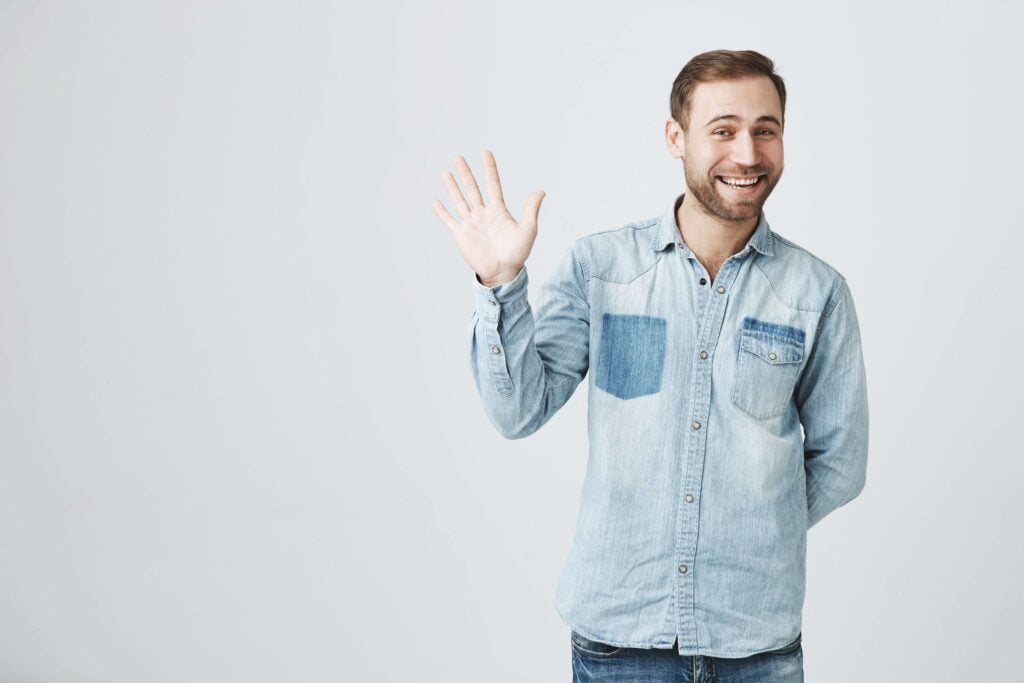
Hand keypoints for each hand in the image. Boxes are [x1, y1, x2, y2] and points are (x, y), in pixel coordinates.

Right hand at [432, 150, 544, 286]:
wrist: (502, 272)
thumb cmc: (517, 253)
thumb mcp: (528, 230)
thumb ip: (531, 210)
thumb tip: (541, 191)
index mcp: (498, 210)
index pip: (492, 184)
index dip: (489, 168)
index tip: (485, 153)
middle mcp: (483, 214)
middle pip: (472, 188)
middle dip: (465, 172)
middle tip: (458, 157)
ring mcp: (471, 223)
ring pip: (459, 200)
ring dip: (453, 187)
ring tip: (446, 173)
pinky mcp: (461, 234)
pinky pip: (449, 220)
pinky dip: (442, 211)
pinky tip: (436, 201)